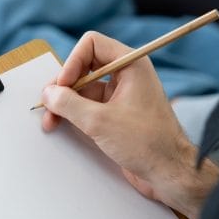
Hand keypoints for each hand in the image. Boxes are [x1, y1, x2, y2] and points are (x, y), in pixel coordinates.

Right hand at [40, 31, 218, 218]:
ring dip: (65, 102)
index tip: (63, 86)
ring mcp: (121, 95)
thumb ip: (69, 104)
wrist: (169, 173)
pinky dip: (74, 113)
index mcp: (131, 65)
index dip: (72, 62)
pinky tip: (61, 124)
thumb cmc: (148, 144)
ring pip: (83, 88)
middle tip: (50, 103)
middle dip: (64, 84)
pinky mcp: (116, 113)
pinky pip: (89, 105)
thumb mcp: (100, 121)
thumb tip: (49, 94)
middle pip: (84, 66)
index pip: (92, 44)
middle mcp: (127, 75)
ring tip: (51, 120)